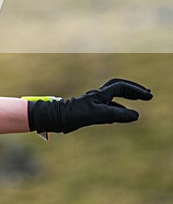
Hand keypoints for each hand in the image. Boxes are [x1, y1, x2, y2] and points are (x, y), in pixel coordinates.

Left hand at [28, 78, 152, 133]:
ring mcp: (93, 103)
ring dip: (126, 97)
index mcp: (100, 94)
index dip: (136, 90)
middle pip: (118, 87)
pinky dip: (117, 109)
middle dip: (133, 89)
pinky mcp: (88, 111)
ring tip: (138, 101)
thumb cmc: (73, 114)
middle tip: (146, 93)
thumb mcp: (98, 115)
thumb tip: (136, 115)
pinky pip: (107, 107)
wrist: (54, 117)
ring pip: (113, 97)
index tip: (149, 96)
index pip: (122, 87)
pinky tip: (121, 115)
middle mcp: (97, 96)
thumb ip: (117, 115)